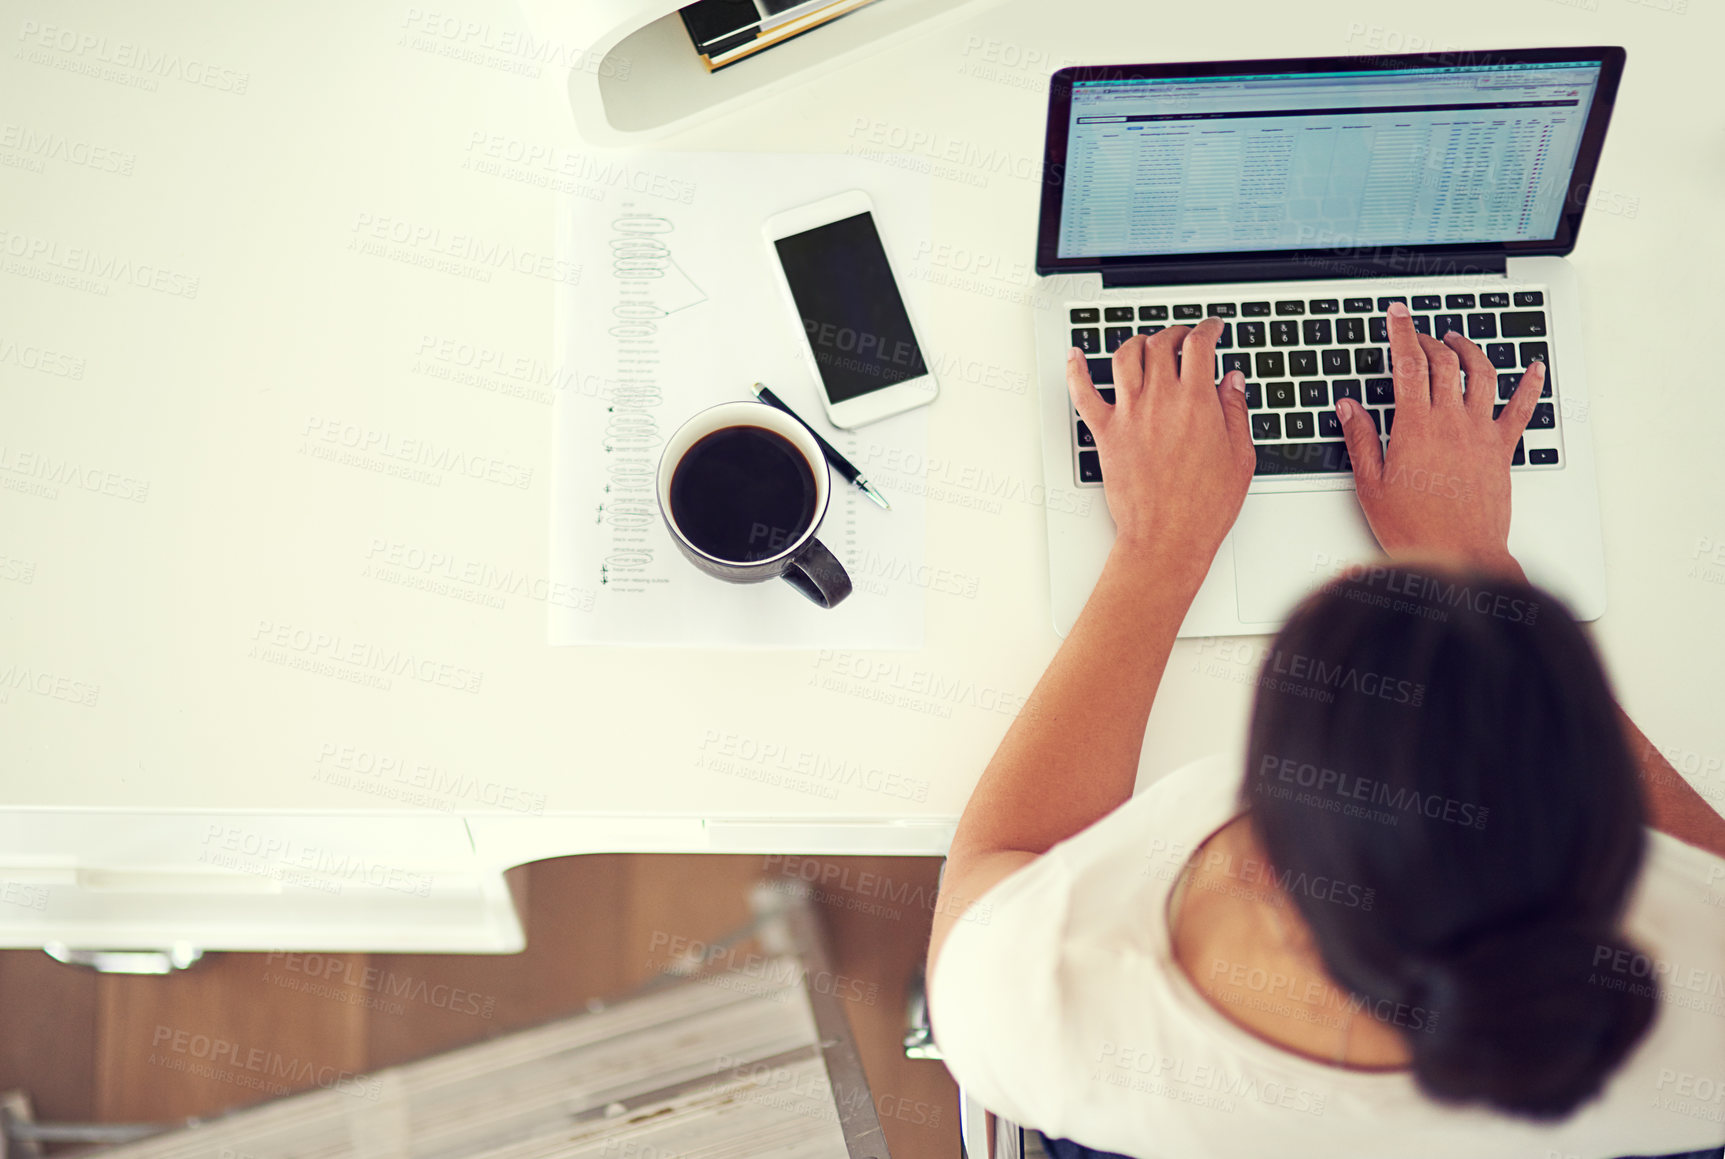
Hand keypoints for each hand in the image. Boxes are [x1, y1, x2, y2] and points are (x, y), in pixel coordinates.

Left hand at [1066, 319, 1255, 573]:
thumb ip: (1235, 411)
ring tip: (1147, 345)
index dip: (1207, 328)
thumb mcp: (1240, 456)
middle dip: (1175, 333)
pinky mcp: (1105, 432)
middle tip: (1183, 338)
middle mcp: (1160, 400)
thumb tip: (1232, 380)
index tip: (1212, 327)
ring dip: (1138, 343)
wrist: (1168, 537)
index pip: (1199, 344)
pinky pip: (1082, 392)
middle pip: (1162, 343)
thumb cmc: (1205, 506)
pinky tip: (1075, 356)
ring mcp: (1129, 414)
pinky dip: (1076, 369)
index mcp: (1197, 402)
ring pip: (1126, 357)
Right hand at [1337, 301, 1543, 573]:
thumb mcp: (1371, 485)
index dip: (1401, 332)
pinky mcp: (1502, 449)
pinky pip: (1522, 408)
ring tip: (1457, 340)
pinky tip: (1535, 368)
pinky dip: (1531, 384)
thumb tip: (1349, 407)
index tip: (1397, 313)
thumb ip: (1360, 439)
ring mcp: (1481, 433)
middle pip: (1443, 363)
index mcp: (1415, 427)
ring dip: (1469, 350)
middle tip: (1416, 332)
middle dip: (1427, 339)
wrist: (1460, 555)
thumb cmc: (1415, 529)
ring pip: (1481, 374)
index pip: (1407, 364)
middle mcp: (1452, 422)